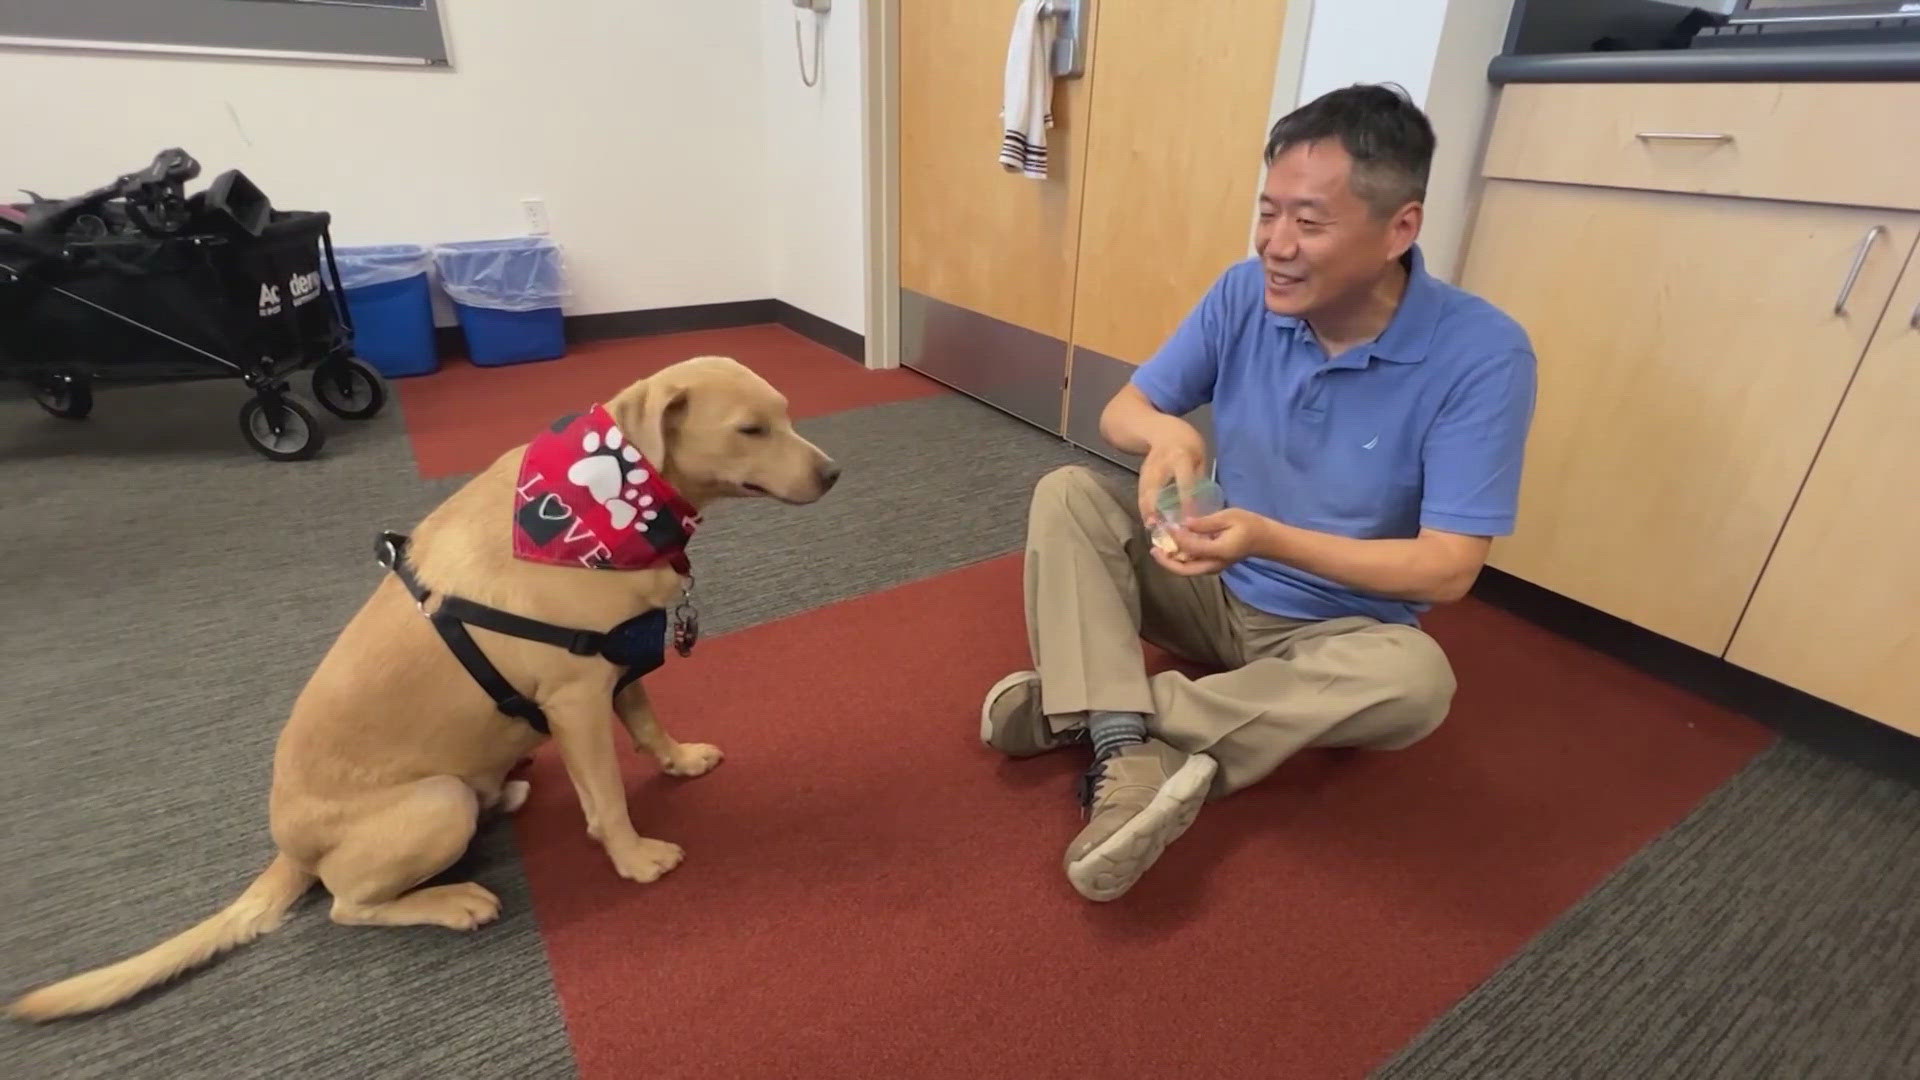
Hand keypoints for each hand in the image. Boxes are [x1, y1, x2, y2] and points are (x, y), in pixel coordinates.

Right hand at [1135, 417, 1206, 527]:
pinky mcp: (1141, 474)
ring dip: (1146, 510)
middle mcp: (1162, 464)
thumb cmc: (1187, 442)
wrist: (1161, 429)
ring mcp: (1148, 469)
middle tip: (1158, 527)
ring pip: (1145, 492)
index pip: (1184, 482)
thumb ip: (1198, 478)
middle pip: (1155, 488)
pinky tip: (1148, 520)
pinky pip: (1141, 492)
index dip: (1186, 500)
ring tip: (1151, 527)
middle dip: (1155, 508)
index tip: (1188, 519)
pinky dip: (1144, 506)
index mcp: (1181, 457)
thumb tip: (1200, 505)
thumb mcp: (1199, 455)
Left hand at [1151, 508, 1268, 575]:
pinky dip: (1179, 560)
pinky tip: (1172, 548)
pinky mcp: (1212, 565)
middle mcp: (1214, 564)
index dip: (1176, 537)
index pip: (1191, 548)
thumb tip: (1185, 524)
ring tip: (1158, 549)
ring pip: (1187, 571)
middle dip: (1166, 562)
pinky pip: (1192, 566)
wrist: (1264, 539)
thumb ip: (1207, 522)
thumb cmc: (1249, 524)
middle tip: (1153, 549)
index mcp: (1219, 551)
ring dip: (1171, 562)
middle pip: (1185, 570)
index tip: (1167, 526)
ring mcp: (1213, 567)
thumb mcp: (1229, 516)